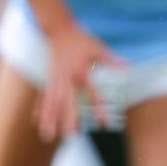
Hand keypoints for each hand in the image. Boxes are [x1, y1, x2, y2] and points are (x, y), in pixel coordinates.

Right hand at [37, 22, 124, 140]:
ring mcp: (55, 79)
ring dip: (50, 119)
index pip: (91, 95)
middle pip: (67, 103)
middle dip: (68, 119)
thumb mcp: (98, 48)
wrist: (59, 29)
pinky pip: (44, 96)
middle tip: (70, 136)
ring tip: (47, 136)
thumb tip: (129, 68)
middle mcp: (66, 79)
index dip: (98, 109)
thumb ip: (112, 61)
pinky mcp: (49, 78)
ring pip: (52, 103)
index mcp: (81, 73)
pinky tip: (36, 120)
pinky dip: (40, 108)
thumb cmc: (80, 39)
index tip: (103, 124)